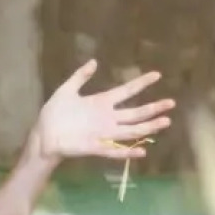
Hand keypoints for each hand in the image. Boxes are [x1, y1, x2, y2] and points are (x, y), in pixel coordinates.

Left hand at [32, 60, 174, 162]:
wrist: (43, 136)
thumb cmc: (54, 115)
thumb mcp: (66, 90)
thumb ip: (80, 76)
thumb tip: (94, 61)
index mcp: (101, 103)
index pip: (126, 91)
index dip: (141, 83)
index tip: (157, 74)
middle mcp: (107, 118)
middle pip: (135, 112)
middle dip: (153, 107)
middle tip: (171, 103)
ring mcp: (103, 133)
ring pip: (131, 130)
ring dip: (148, 126)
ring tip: (165, 121)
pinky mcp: (95, 147)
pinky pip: (114, 150)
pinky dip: (128, 152)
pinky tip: (142, 152)